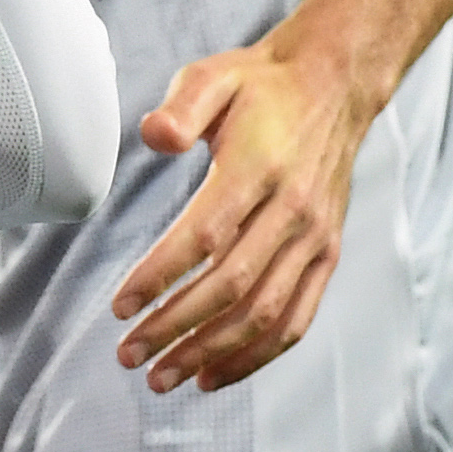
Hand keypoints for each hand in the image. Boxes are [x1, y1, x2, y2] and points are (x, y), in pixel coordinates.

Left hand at [110, 39, 372, 391]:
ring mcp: (314, 238)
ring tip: (163, 375)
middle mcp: (292, 212)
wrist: (333, 87)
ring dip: (213, 353)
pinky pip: (296, 318)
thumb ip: (180, 107)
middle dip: (176, 328)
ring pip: (265, 315)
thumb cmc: (259, 86)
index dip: (160, 277)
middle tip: (129, 354)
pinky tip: (215, 372)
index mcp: (257, 170)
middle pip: (231, 288)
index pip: (204, 237)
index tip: (120, 306)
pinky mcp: (327, 254)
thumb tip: (153, 135)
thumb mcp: (210, 76)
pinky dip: (258, 354)